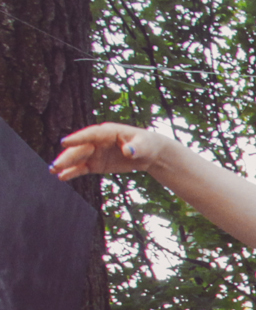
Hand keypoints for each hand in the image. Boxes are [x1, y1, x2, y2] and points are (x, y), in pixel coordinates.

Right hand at [52, 123, 168, 181]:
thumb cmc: (146, 144)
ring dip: (65, 164)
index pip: (90, 135)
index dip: (77, 139)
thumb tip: (128, 151)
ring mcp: (95, 153)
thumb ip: (136, 148)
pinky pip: (82, 168)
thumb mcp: (144, 145)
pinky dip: (73, 172)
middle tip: (55, 165)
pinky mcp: (96, 164)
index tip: (64, 143)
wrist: (148, 153)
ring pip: (77, 158)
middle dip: (67, 157)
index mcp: (107, 132)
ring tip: (53, 171)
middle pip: (79, 149)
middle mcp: (97, 141)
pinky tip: (62, 177)